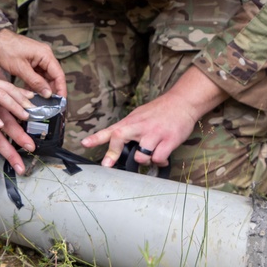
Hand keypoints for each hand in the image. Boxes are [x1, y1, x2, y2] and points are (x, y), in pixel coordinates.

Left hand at [0, 28, 65, 98]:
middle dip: (51, 90)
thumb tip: (48, 94)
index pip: (58, 74)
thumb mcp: (21, 68)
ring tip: (39, 101)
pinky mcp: (31, 61)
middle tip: (49, 105)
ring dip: (42, 88)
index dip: (61, 89)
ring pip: (44, 77)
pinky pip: (36, 75)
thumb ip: (36, 82)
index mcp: (45, 55)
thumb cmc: (6, 49)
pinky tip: (30, 93)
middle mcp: (44, 56)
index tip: (61, 102)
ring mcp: (37, 58)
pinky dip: (34, 83)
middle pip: (53, 76)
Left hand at [80, 67, 226, 167]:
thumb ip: (129, 129)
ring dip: (143, 160)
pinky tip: (162, 159)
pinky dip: (159, 162)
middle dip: (113, 152)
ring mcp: (154, 133)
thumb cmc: (159, 111)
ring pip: (141, 154)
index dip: (96, 138)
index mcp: (131, 121)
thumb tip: (118, 144)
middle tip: (108, 164)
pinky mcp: (169, 139)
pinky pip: (159, 157)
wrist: (182, 102)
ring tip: (149, 157)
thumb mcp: (139, 116)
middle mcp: (140, 127)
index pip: (111, 130)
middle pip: (119, 137)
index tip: (84, 144)